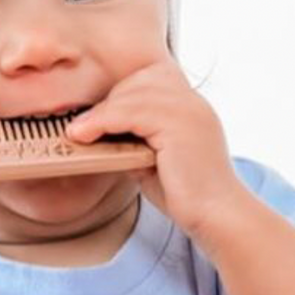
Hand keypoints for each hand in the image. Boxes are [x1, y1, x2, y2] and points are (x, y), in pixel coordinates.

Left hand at [65, 55, 246, 238]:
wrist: (217, 216)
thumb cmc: (189, 197)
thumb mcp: (155, 161)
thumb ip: (136, 142)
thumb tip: (102, 135)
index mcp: (193, 108)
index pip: (154, 78)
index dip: (125, 93)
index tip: (102, 116)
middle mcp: (194, 102)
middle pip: (141, 80)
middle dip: (110, 101)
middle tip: (83, 126)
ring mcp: (188, 110)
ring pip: (131, 94)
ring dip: (99, 113)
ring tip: (76, 132)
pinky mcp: (177, 125)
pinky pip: (128, 112)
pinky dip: (101, 122)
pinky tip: (84, 135)